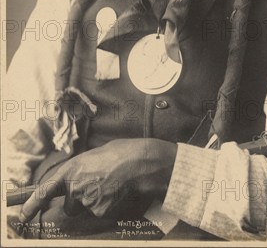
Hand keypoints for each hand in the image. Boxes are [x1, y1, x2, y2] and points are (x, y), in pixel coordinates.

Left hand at [19, 138, 176, 222]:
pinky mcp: (99, 210)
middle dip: (81, 199)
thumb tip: (78, 178)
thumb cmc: (121, 153)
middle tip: (98, 185)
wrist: (141, 162)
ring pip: (86, 208)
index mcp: (72, 168)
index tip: (23, 215)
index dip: (32, 204)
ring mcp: (87, 199)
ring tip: (111, 185)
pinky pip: (100, 212)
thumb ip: (81, 168)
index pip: (46, 189)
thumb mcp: (95, 154)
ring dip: (95, 201)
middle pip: (71, 204)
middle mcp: (75, 185)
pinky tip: (117, 192)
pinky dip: (108, 205)